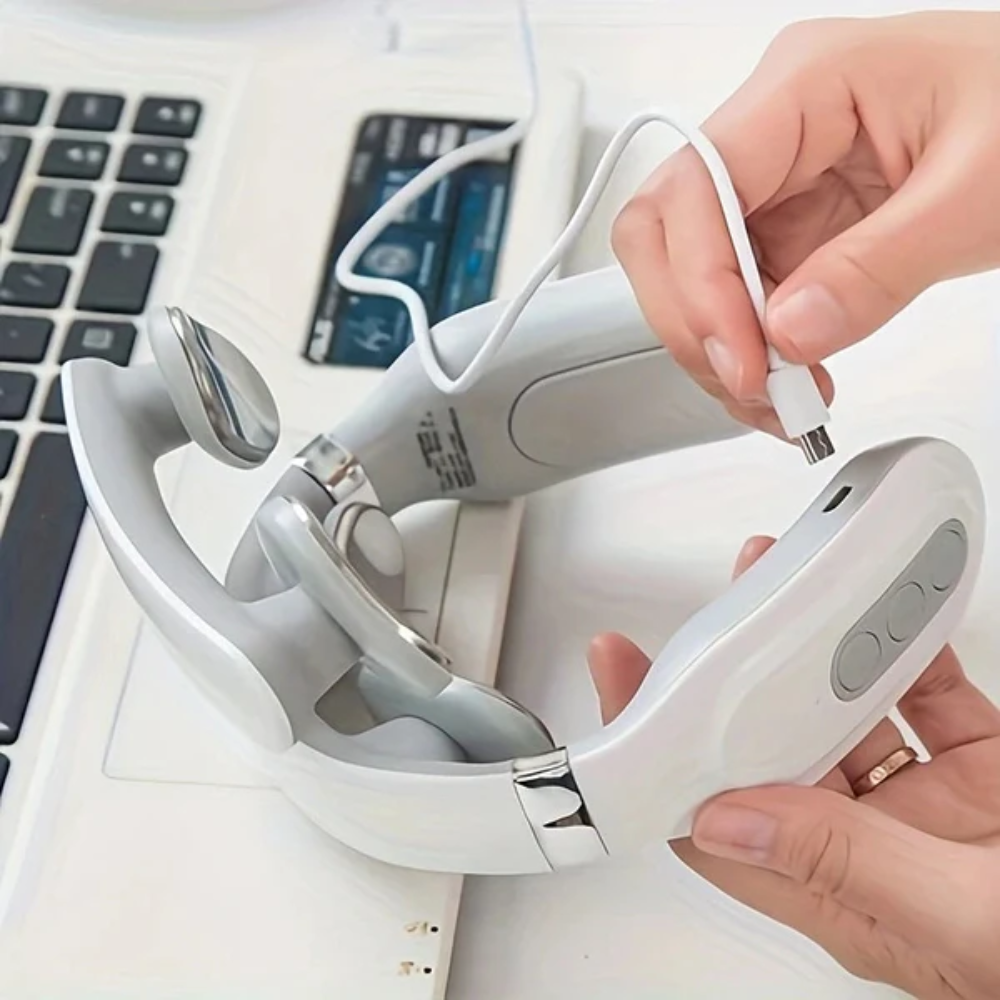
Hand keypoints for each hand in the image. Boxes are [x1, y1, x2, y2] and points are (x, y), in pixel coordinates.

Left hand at [588, 535, 999, 999]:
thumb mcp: (962, 920)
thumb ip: (847, 864)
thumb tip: (729, 818)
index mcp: (843, 894)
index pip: (715, 820)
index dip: (659, 753)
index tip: (624, 679)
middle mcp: (869, 843)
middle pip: (772, 744)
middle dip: (742, 671)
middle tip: (726, 602)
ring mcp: (922, 801)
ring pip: (844, 705)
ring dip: (818, 644)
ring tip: (794, 582)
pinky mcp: (977, 765)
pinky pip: (928, 692)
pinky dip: (910, 646)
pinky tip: (892, 609)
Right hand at [611, 12, 999, 433]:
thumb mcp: (979, 189)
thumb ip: (880, 266)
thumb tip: (789, 332)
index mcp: (804, 84)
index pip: (695, 187)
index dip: (700, 283)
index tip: (745, 358)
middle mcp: (771, 132)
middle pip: (663, 232)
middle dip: (693, 320)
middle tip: (750, 382)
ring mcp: (775, 185)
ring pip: (689, 276)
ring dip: (720, 350)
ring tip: (783, 399)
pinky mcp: (790, 230)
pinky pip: (738, 300)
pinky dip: (751, 353)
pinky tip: (790, 382)